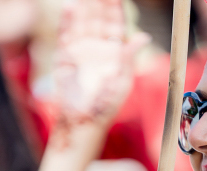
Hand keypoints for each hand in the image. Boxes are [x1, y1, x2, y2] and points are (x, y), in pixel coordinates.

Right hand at [52, 0, 147, 140]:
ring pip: (82, 22)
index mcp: (113, 52)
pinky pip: (65, 35)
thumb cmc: (104, 107)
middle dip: (99, 1)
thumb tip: (143, 36)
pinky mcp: (63, 58)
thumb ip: (128, 58)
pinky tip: (70, 7)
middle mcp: (97, 48)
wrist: (81, 122)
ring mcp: (80, 51)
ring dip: (84, 7)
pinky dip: (67, 21)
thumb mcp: (121, 83)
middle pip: (98, 17)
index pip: (115, 23)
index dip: (115, 6)